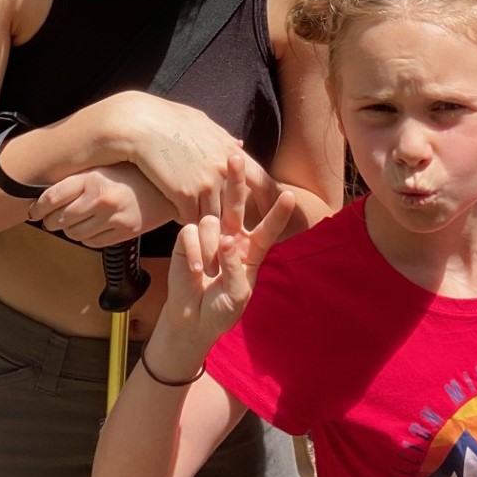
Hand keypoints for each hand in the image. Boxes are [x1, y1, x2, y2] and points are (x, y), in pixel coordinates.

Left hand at [29, 164, 178, 248]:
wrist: (168, 184)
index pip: (51, 198)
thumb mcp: (103, 166)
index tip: (34, 211)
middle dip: (51, 221)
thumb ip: (78, 178)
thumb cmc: (134, 173)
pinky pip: (92, 243)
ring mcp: (113, 217)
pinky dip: (87, 238)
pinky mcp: (124, 232)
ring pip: (74, 234)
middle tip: (52, 218)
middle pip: (58, 219)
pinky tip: (93, 227)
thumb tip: (47, 194)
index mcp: (92, 177)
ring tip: (77, 221)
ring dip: (70, 230)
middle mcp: (100, 198)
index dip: (37, 208)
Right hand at [99, 92, 270, 223]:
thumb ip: (223, 140)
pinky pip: (189, 219)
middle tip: (235, 239)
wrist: (140, 122)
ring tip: (203, 241)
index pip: (263, 182)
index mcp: (232, 152)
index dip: (268, 200)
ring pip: (213, 219)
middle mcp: (224, 170)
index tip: (267, 213)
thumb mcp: (203, 124)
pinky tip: (177, 218)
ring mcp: (206, 184)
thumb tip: (240, 144)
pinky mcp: (185, 195)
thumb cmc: (168, 119)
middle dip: (236, 224)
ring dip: (206, 227)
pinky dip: (184, 221)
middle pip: (237, 207)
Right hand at [157, 154, 296, 356]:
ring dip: (210, 248)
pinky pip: (191, 233)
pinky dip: (194, 252)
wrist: (193, 319)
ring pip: (211, 223)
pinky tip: (195, 270)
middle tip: (234, 157)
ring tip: (208, 272)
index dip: (277, 213)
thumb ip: (235, 268)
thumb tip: (227, 240)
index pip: (267, 228)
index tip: (289, 196)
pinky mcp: (187, 239)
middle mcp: (231, 236)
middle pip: (236, 203)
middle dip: (236, 181)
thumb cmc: (222, 308)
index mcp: (251, 249)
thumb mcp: (237, 295)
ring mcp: (208, 235)